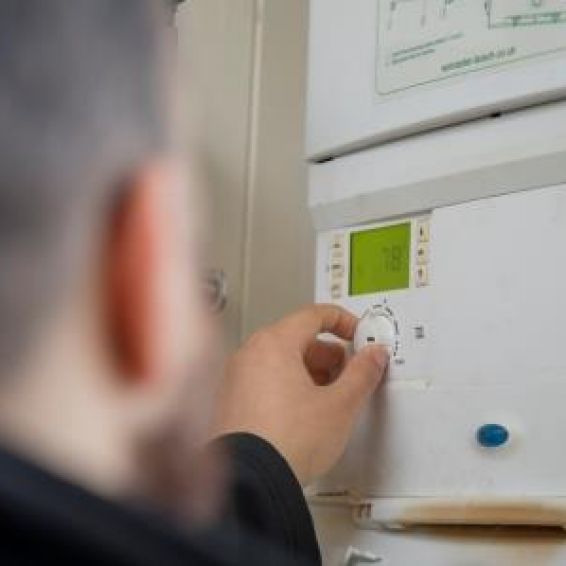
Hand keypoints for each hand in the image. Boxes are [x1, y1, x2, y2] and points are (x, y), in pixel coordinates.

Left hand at [212, 304, 388, 484]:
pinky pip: (265, 379)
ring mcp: (236, 377)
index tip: (358, 335)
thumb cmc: (286, 442)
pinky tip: (304, 414)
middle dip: (329, 354)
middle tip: (349, 375)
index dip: (343, 322)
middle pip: (298, 338)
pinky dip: (288, 386)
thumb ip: (362, 373)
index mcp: (274, 343)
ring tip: (328, 400)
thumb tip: (373, 356)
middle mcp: (250, 354)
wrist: (250, 482)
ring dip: (310, 372)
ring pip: (281, 360)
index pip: (314, 315)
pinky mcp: (231, 400)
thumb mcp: (339, 405)